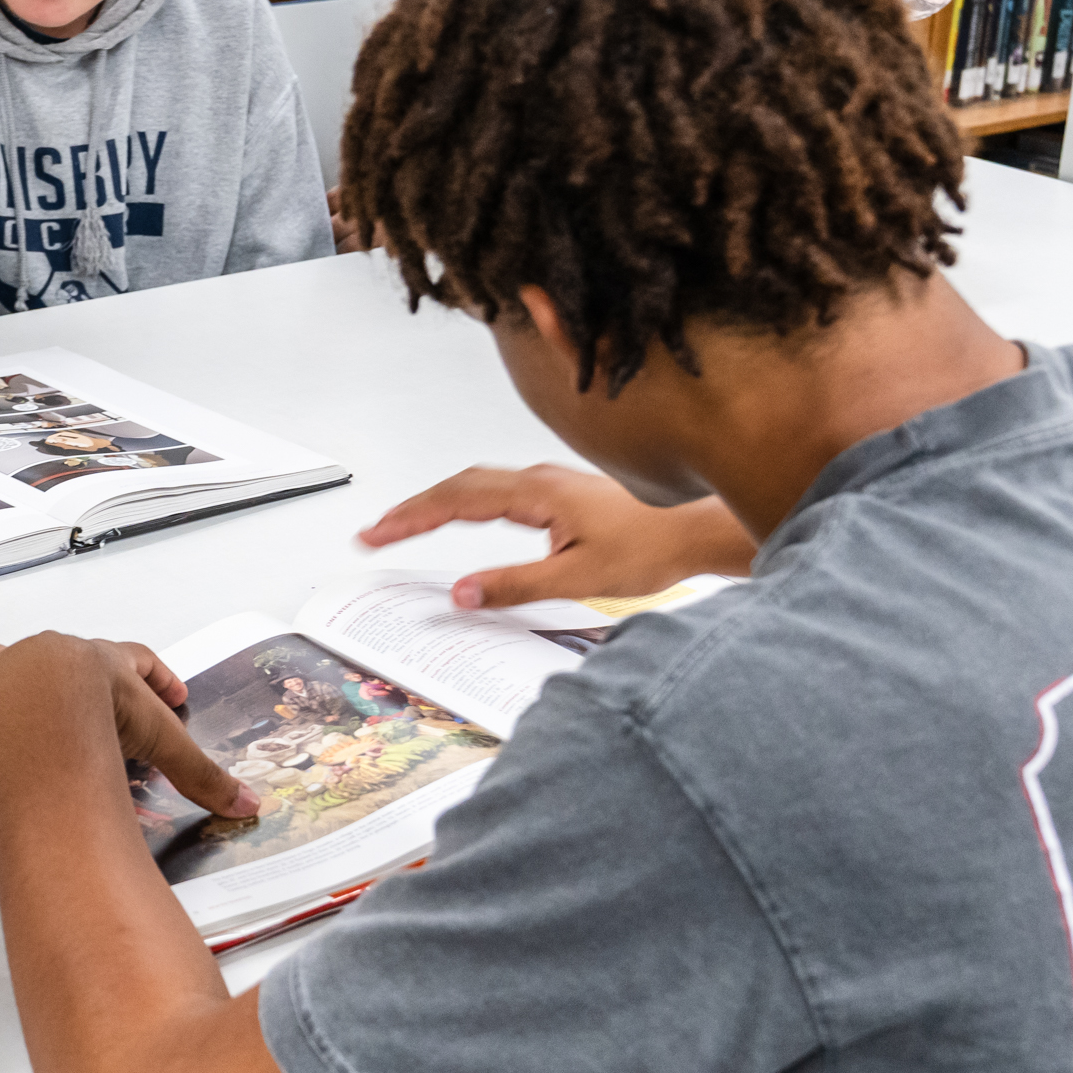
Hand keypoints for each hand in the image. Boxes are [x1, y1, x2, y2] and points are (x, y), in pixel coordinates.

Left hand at [0, 634, 261, 820]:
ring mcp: (15, 670)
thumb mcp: (163, 744)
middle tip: (95, 704)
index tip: (173, 694)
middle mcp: (57, 655)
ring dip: (17, 674)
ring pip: (10, 659)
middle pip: (72, 655)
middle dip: (83, 677)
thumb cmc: (104, 714)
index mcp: (104, 660)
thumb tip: (249, 804)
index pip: (139, 660)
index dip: (158, 677)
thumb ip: (202, 775)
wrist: (47, 707)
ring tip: (26, 699)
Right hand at [354, 464, 756, 610]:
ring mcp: (550, 484)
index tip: (376, 532)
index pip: (456, 500)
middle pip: (459, 486)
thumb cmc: (651, 547)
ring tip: (405, 526)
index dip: (410, 516)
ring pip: (478, 485)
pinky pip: (499, 492)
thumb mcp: (577, 577)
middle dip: (412, 508)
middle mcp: (540, 480)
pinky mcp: (561, 494)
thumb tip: (461, 592)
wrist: (698, 530)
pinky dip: (466, 504)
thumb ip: (515, 584)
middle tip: (375, 532)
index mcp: (537, 493)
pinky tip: (465, 519)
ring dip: (438, 503)